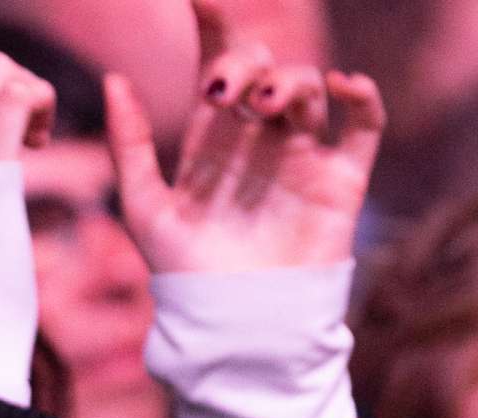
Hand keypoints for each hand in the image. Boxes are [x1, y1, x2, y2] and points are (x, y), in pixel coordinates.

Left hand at [106, 48, 384, 273]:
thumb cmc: (185, 275)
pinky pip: (363, 124)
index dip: (212, 23)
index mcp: (213, 137)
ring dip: (289, 82)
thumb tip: (114, 78)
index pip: (215, 63)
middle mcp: (259, 137)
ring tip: (265, 106)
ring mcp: (303, 154)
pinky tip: (345, 84)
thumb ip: (129, 145)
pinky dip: (361, 97)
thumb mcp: (144, 208)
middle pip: (263, 67)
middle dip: (245, 63)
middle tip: (224, 90)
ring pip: (309, 87)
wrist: (236, 326)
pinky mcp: (341, 179)